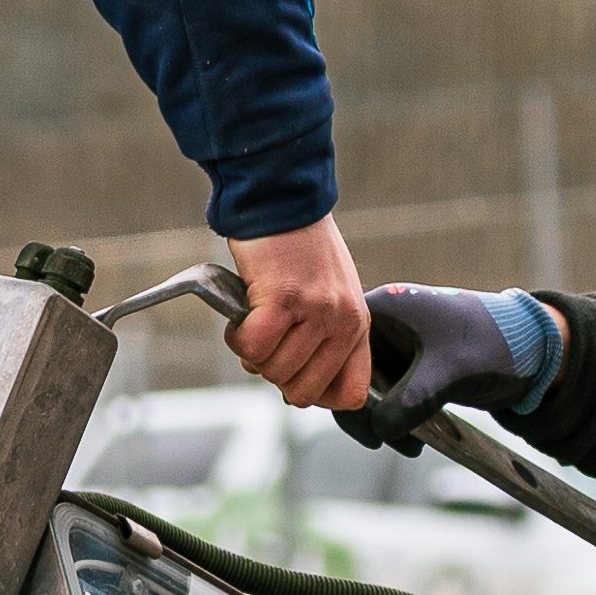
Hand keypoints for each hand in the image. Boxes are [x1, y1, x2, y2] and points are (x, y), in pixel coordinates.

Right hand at [227, 216, 371, 411]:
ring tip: (253, 320)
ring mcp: (316, 311)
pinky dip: (238, 338)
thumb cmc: (297, 247)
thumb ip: (322, 336)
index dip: (316, 394)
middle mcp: (342, 321)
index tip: (294, 376)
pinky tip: (239, 316)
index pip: (351, 394)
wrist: (282, 200)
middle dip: (275, 373)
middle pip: (302, 390)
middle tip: (266, 341)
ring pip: (274, 371)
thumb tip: (292, 382)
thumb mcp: (328, 294)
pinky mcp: (283, 299)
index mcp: (357, 324)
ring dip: (253, 352)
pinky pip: (253, 347)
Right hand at [354, 280, 549, 442]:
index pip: (341, 353)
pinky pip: (390, 398)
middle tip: (384, 443)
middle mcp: (385, 325)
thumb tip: (378, 432)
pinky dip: (398, 419)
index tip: (365, 426)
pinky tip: (417, 439)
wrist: (533, 349)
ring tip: (411, 446)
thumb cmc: (492, 344)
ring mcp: (398, 346)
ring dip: (384, 422)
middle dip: (367, 414)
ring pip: (369, 391)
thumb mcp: (447, 374)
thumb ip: (408, 402)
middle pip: (350, 374)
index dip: (344, 391)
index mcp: (384, 309)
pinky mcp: (413, 368)